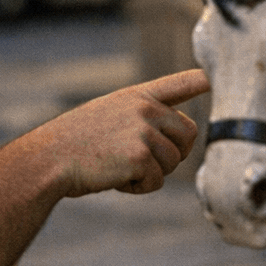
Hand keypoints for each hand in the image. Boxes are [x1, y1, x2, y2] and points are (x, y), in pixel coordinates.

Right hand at [47, 69, 205, 197]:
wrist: (48, 159)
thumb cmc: (74, 143)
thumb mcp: (108, 115)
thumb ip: (141, 118)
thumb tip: (175, 140)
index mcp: (137, 95)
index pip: (178, 83)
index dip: (201, 81)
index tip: (218, 77)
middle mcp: (145, 108)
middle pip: (189, 135)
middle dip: (172, 155)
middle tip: (141, 161)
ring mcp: (144, 130)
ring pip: (173, 163)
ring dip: (151, 174)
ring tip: (117, 167)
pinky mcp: (140, 156)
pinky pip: (157, 181)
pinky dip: (138, 187)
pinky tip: (113, 178)